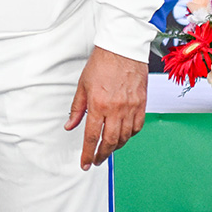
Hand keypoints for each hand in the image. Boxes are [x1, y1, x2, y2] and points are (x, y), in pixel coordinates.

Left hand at [64, 46, 147, 169]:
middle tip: (96, 160)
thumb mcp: (82, 85)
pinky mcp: (142, 104)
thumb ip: (77, 109)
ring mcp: (131, 107)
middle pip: (110, 141)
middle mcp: (116, 109)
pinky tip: (123, 135)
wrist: (123, 48)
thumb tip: (70, 125)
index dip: (88, 153)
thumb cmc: (102, 63)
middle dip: (102, 155)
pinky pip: (137, 127)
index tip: (85, 163)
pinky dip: (130, 135)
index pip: (92, 136)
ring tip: (108, 148)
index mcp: (98, 104)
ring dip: (116, 146)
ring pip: (125, 137)